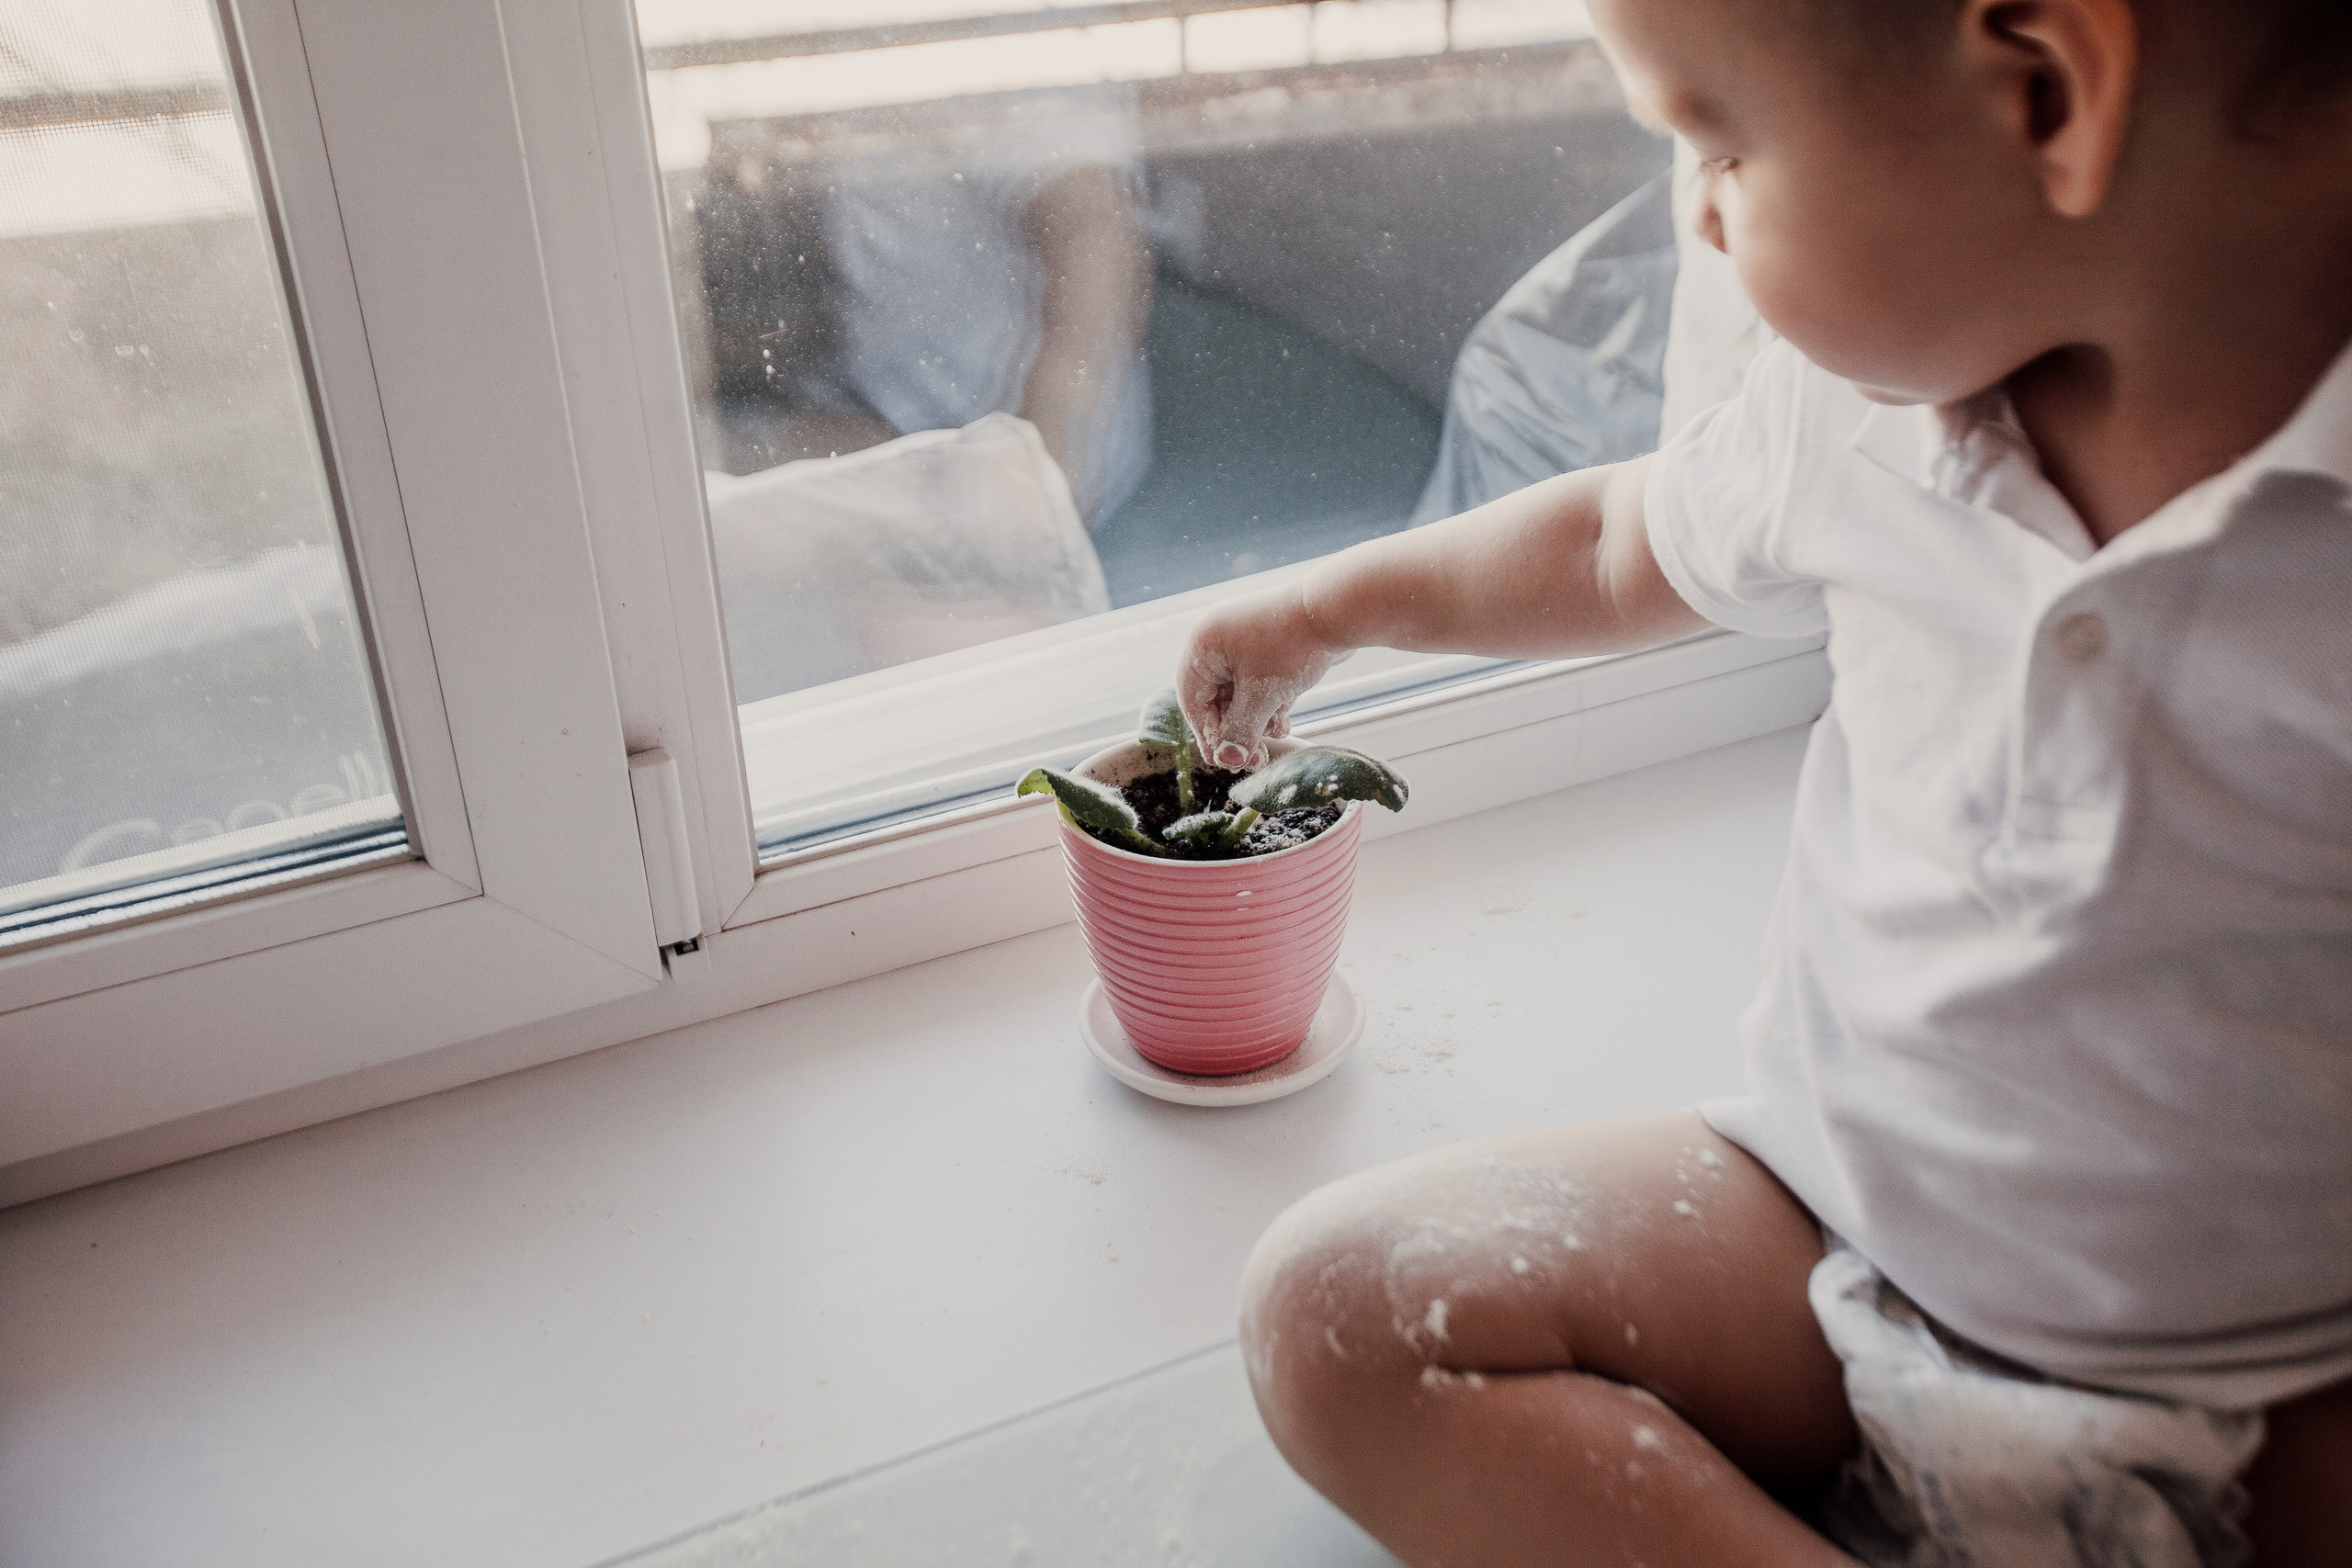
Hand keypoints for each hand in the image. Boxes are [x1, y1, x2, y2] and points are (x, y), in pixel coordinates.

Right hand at [1177, 581, 1345, 770]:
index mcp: (1203, 645)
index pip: (1193, 700)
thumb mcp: (1262, 696)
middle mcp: (1219, 641)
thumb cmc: (1291, 647)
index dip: (1208, 735)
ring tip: (1275, 736)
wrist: (1337, 610)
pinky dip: (1269, 705)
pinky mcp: (1270, 647)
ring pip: (1241, 695)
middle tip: (1254, 760)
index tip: (1224, 762)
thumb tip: (1227, 762)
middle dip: (1238, 731)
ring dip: (1256, 721)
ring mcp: (1245, 643)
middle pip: (1218, 700)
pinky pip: (1259, 685)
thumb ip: (1240, 731)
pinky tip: (1284, 719)